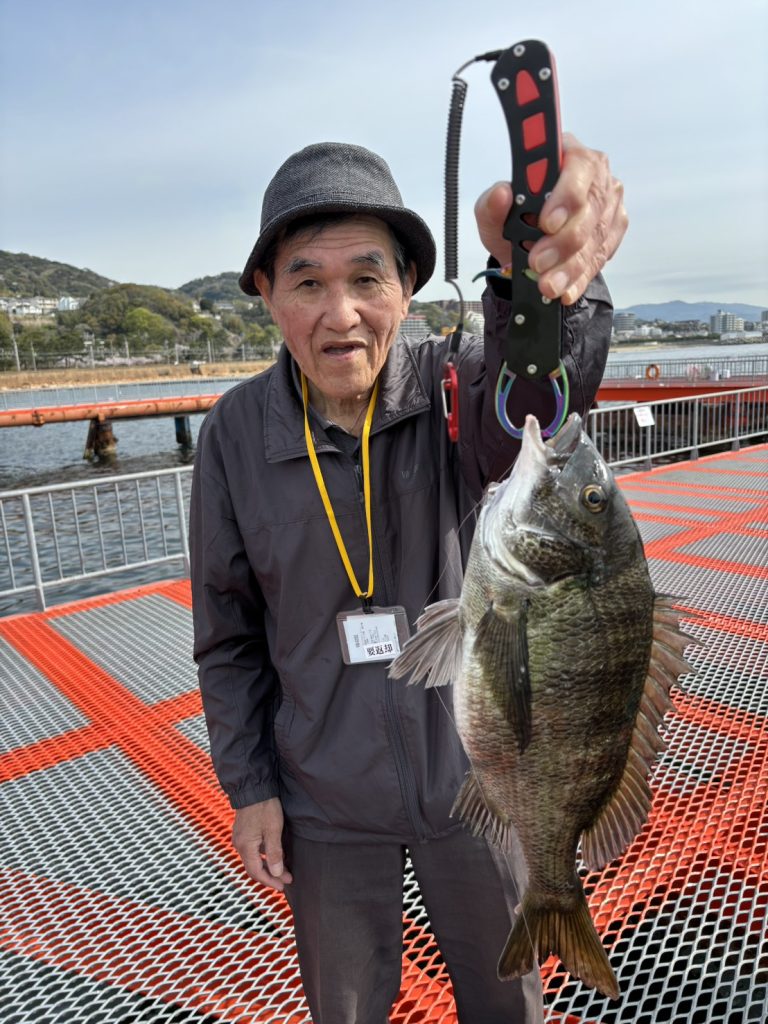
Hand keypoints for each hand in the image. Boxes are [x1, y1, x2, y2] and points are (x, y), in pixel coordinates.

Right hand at [232, 798, 292, 891]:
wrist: (254, 788)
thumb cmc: (264, 807)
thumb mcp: (273, 830)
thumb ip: (274, 853)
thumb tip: (276, 873)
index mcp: (245, 846)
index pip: (256, 872)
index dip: (270, 881)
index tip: (283, 886)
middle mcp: (239, 844)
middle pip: (254, 868)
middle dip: (271, 875)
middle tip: (286, 879)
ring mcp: (240, 838)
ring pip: (253, 859)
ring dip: (268, 866)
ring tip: (283, 869)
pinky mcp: (243, 831)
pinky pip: (252, 850)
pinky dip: (264, 856)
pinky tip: (275, 855)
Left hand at [474, 132, 626, 304]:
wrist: (526, 250)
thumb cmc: (513, 221)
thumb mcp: (492, 214)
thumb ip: (491, 204)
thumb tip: (501, 193)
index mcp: (566, 154)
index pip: (577, 165)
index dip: (565, 195)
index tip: (546, 222)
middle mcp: (594, 174)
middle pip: (590, 206)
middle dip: (563, 240)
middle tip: (538, 262)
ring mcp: (608, 202)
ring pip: (596, 236)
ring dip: (570, 265)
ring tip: (547, 285)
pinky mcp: (614, 229)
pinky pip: (601, 256)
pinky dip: (580, 277)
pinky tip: (565, 289)